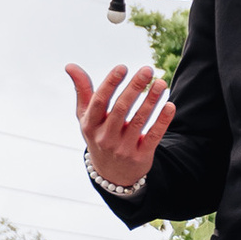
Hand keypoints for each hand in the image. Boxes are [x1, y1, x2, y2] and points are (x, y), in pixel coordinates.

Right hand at [68, 60, 174, 192]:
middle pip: (121, 109)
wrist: (111, 174)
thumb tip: (70, 65)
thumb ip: (83, 91)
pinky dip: (162, 121)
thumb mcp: (86, 117)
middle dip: (135, 87)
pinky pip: (153, 136)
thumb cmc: (99, 135)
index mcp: (90, 125)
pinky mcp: (140, 157)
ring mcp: (123, 148)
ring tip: (161, 83)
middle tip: (148, 70)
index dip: (110, 83)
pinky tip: (170, 105)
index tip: (122, 67)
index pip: (99, 101)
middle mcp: (105, 137)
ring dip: (151, 100)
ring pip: (139, 121)